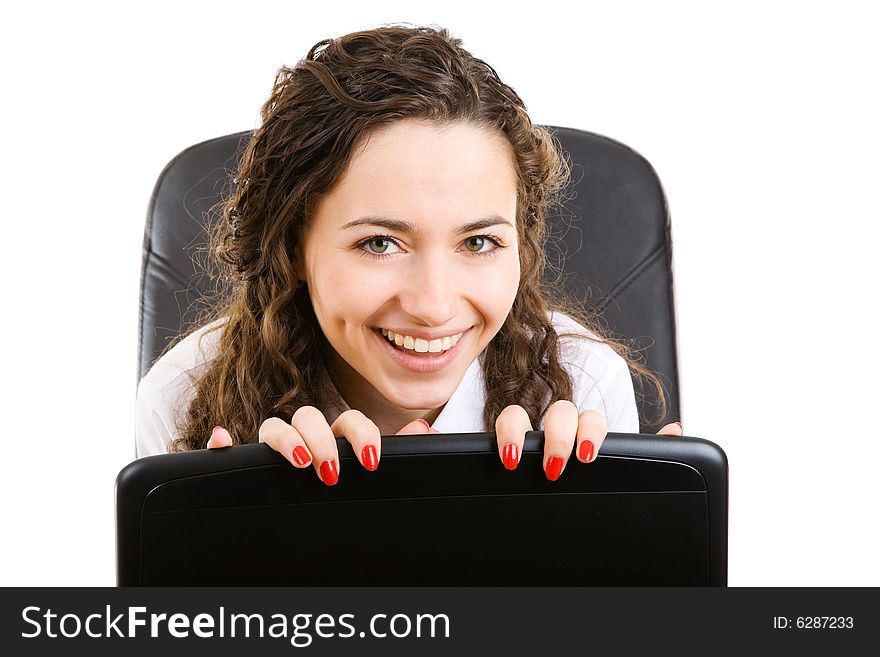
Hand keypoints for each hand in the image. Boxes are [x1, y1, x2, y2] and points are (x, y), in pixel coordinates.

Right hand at [206, 411, 436, 485]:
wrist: (331, 547)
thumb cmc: (354, 503)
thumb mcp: (380, 483)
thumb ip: (404, 455)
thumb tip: (423, 428)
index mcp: (341, 441)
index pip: (348, 421)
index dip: (360, 433)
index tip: (370, 459)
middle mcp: (307, 441)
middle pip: (309, 417)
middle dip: (321, 438)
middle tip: (332, 470)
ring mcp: (277, 455)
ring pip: (273, 427)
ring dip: (284, 439)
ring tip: (299, 463)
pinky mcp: (248, 472)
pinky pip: (228, 451)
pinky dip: (221, 444)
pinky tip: (222, 441)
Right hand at [494, 402, 683, 480]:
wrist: (568, 523)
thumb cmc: (593, 491)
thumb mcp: (620, 474)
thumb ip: (650, 451)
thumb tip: (677, 427)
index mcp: (587, 436)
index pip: (589, 420)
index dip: (588, 433)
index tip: (586, 457)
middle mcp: (557, 431)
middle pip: (557, 413)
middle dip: (557, 436)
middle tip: (557, 467)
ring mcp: (528, 436)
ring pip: (518, 412)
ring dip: (517, 429)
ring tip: (517, 458)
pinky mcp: (505, 445)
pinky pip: (498, 427)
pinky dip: (499, 435)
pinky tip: (501, 454)